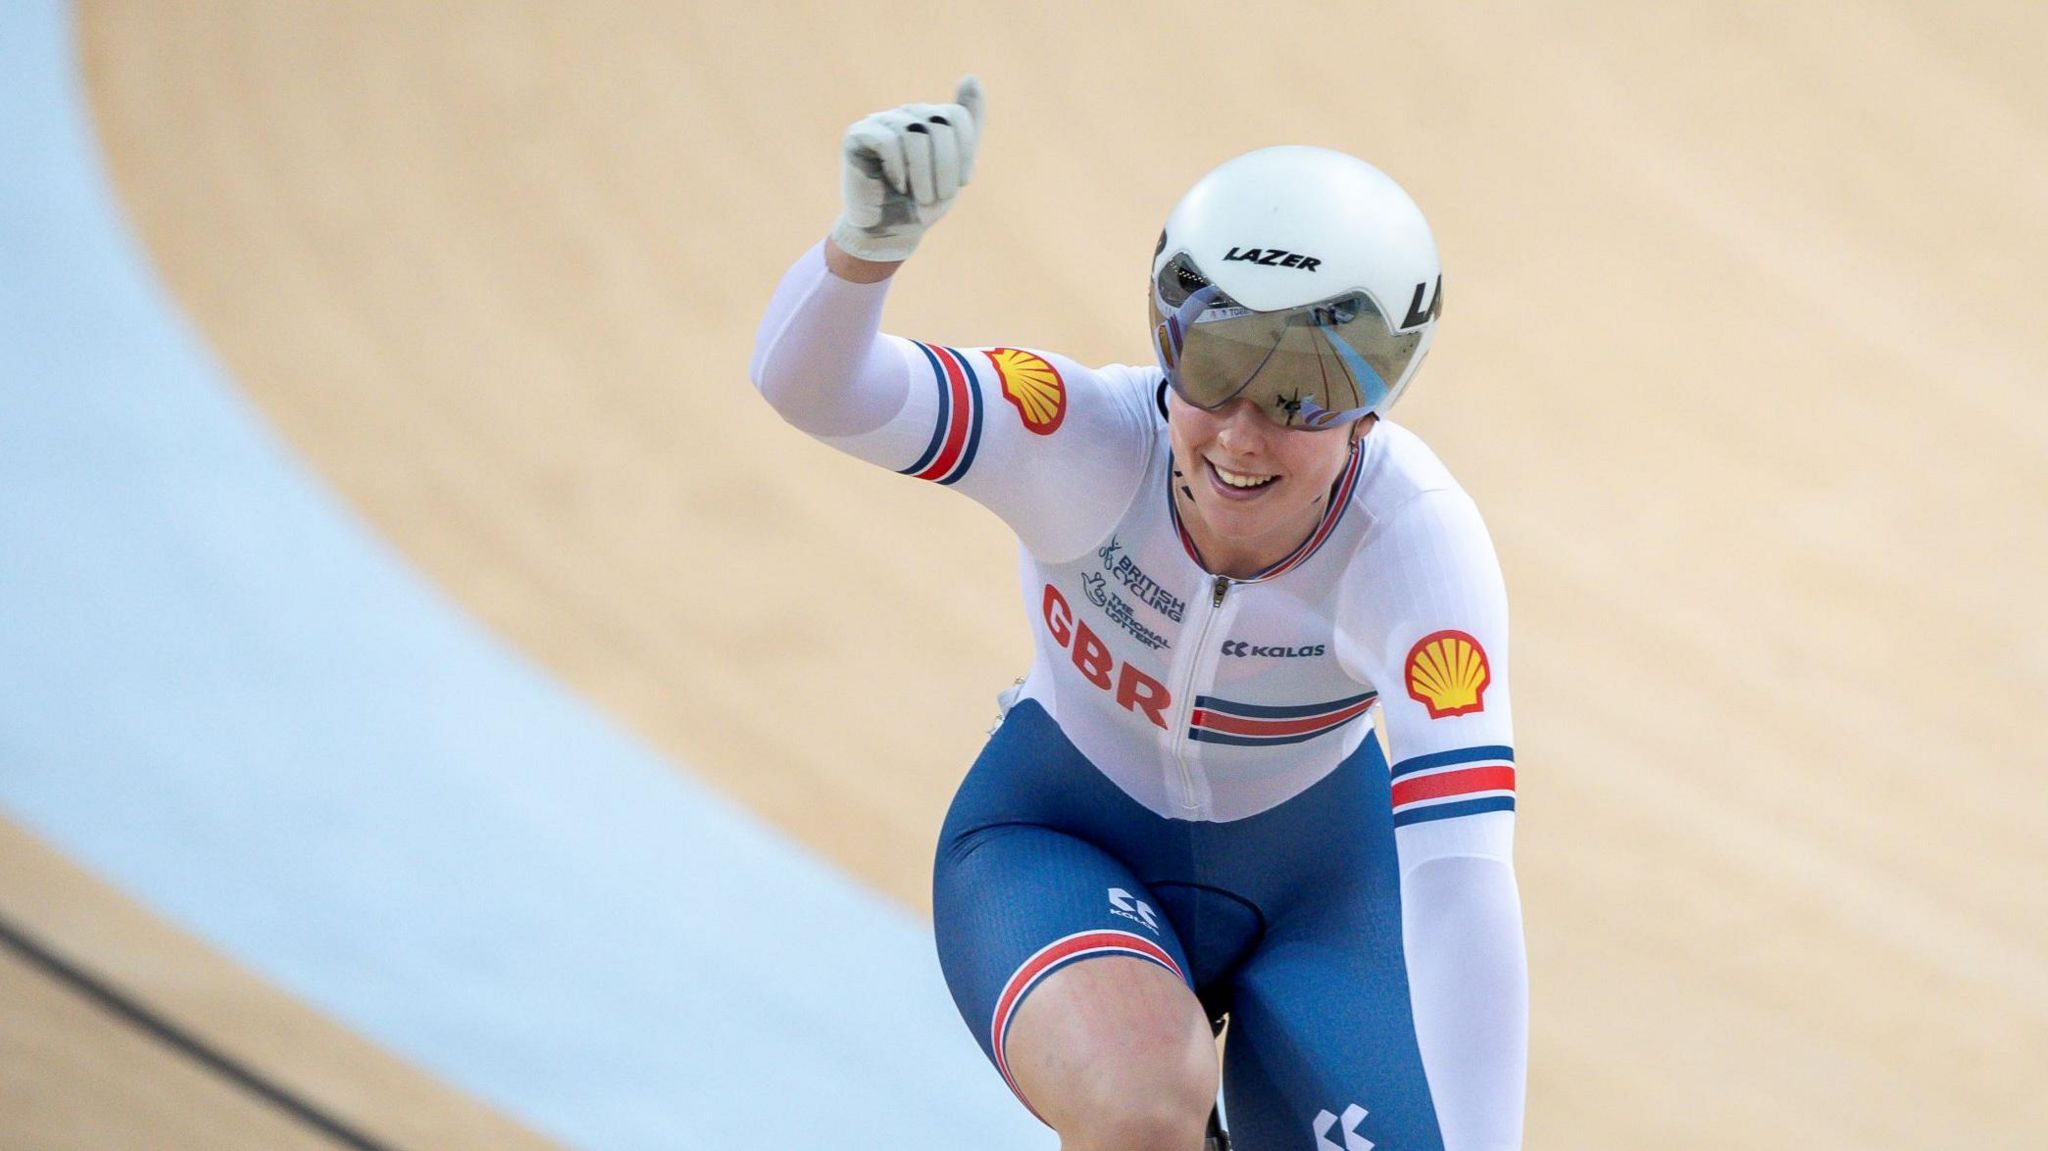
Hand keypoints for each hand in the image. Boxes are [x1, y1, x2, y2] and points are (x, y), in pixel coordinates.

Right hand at [829, 76, 984, 263]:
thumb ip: (968, 123)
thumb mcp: (956, 165)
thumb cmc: (922, 202)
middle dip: (944, 167)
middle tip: (935, 196)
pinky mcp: (857, 135)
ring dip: (923, 174)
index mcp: (928, 117)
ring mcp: (879, 122)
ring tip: (918, 196)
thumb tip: (972, 76)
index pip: (955, 116)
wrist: (889, 232)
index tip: (962, 182)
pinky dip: (898, 169)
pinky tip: (896, 185)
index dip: (963, 152)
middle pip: (937, 124)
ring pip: (914, 133)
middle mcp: (904, 113)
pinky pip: (887, 140)